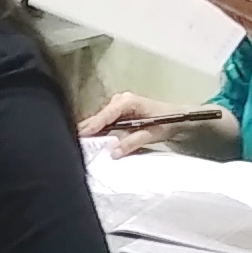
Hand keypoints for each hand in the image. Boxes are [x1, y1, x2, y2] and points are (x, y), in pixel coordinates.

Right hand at [78, 91, 202, 155]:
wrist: (179, 116)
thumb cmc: (167, 122)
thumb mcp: (151, 134)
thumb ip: (132, 142)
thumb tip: (113, 153)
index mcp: (127, 101)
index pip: (105, 115)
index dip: (92, 126)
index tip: (79, 135)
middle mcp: (120, 99)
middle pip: (99, 116)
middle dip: (87, 129)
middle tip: (72, 141)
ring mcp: (118, 104)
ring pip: (101, 119)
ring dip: (91, 130)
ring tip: (77, 141)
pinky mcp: (119, 111)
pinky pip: (105, 121)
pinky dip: (98, 130)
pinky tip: (90, 139)